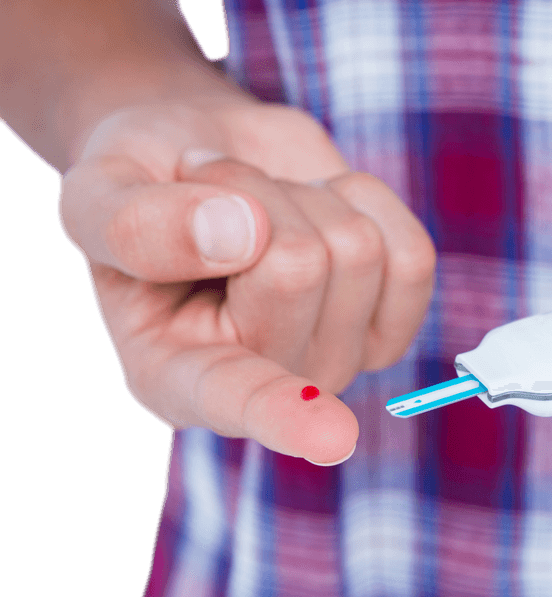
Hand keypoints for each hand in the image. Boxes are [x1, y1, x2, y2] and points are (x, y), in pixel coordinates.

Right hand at [57, 100, 435, 463]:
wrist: (199, 158)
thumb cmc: (142, 185)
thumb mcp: (94, 192)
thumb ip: (137, 224)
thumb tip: (241, 237)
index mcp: (172, 376)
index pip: (234, 394)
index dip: (284, 412)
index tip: (333, 437)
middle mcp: (262, 383)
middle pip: (300, 263)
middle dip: (255, 192)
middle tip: (215, 197)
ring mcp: (334, 360)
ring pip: (358, 248)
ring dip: (303, 194)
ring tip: (259, 205)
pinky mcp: (389, 326)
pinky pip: (412, 252)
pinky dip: (361, 199)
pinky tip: (316, 207)